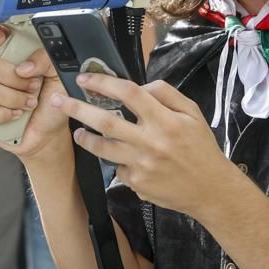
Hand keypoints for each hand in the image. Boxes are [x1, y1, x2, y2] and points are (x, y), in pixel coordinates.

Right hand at [0, 23, 69, 158]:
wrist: (50, 132)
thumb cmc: (54, 100)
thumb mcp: (60, 76)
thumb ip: (46, 60)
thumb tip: (23, 67)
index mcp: (16, 57)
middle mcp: (0, 71)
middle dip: (15, 78)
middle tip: (35, 86)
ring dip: (14, 98)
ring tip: (31, 104)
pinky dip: (2, 114)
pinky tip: (17, 115)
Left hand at [53, 74, 231, 217]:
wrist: (210, 190)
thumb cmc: (201, 148)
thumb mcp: (192, 112)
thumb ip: (166, 94)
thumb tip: (140, 86)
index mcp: (165, 120)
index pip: (129, 93)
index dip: (104, 83)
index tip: (85, 79)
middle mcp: (150, 142)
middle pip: (105, 121)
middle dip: (77, 108)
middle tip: (59, 101)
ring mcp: (142, 165)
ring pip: (102, 148)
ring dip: (85, 138)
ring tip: (78, 132)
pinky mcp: (137, 184)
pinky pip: (118, 168)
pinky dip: (116, 161)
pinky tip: (123, 158)